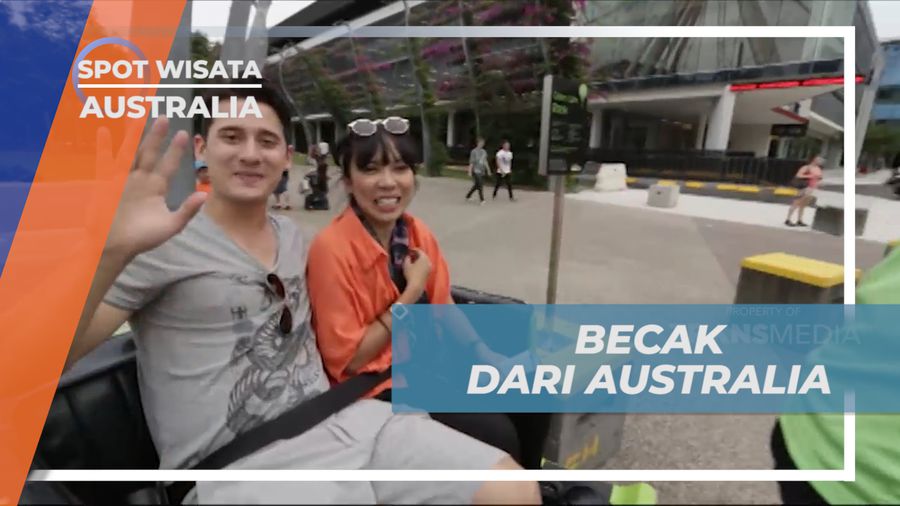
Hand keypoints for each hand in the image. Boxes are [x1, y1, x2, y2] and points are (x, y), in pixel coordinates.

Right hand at [104, 117, 206, 259]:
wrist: (114, 247)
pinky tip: (104, 131)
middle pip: (150, 152)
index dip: (176, 151)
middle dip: (156, 136)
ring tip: (137, 116)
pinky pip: (105, 163)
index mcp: (157, 187)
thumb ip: (187, 210)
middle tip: (164, 117)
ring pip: (129, 152)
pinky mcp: (106, 184)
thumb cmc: (143, 238)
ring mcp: (123, 179)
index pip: (169, 165)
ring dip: (133, 136)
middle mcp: (141, 179)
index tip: (184, 134)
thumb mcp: (170, 226)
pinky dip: (104, 148)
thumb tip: (204, 195)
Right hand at [402, 248, 431, 290]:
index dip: (413, 249)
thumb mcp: (406, 265)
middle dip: (417, 254)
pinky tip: (416, 267)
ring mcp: (430, 267)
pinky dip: (421, 264)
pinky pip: (425, 265)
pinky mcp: (429, 273)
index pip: (419, 250)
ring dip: (419, 259)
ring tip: (413, 261)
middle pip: (423, 255)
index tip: (409, 250)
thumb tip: (408, 256)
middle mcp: (428, 261)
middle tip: (411, 255)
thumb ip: (407, 258)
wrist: (416, 286)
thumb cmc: (410, 274)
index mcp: (424, 257)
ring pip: (425, 260)